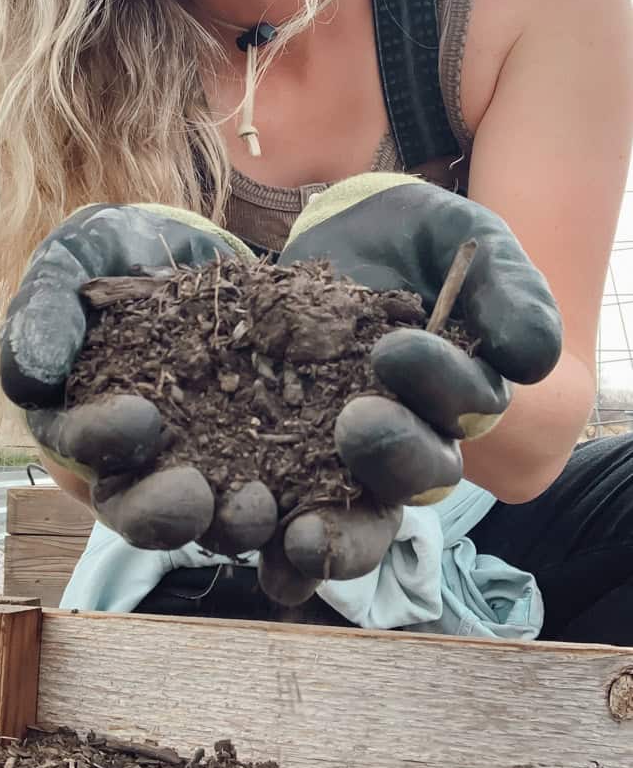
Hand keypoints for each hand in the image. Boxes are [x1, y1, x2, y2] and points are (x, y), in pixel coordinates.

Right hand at [0, 203, 279, 553]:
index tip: (138, 416)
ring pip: (215, 519)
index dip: (102, 438)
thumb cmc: (116, 253)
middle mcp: (141, 466)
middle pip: (144, 510)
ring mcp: (208, 468)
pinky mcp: (274, 463)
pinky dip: (303, 513)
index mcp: (83, 424)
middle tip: (192, 497)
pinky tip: (317, 514)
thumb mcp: (73, 261)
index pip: (83, 447)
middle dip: (165, 511)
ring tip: (259, 507)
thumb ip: (47, 311)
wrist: (194, 248)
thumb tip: (32, 377)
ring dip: (236, 524)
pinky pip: (289, 499)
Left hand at [256, 173, 562, 604]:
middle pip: (416, 477)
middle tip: (356, 427)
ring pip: (352, 515)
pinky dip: (263, 530)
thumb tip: (530, 359)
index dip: (439, 385)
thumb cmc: (421, 238)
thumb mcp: (469, 242)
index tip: (395, 348)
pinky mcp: (283, 454)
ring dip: (329, 533)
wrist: (351, 231)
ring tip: (297, 535)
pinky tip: (237, 536)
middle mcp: (415, 436)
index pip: (466, 407)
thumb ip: (507, 291)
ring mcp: (347, 453)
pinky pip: (280, 506)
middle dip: (391, 459)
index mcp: (465, 393)